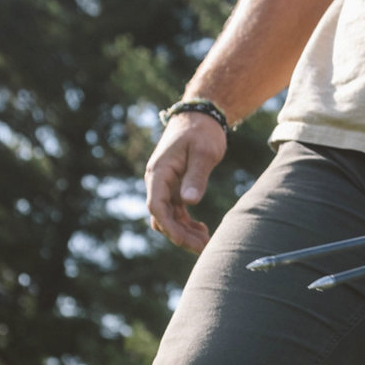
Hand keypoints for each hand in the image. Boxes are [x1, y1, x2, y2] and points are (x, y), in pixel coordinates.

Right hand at [144, 113, 228, 252]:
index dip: (169, 227)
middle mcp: (158, 182)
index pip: (157, 206)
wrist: (201, 117)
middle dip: (180, 235)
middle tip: (205, 247)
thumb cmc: (202, 132)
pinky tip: (203, 230)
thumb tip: (188, 202)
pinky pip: (177, 213)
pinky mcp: (175, 189)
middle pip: (162, 217)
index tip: (185, 241)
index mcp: (159, 173)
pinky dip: (188, 225)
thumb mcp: (203, 153)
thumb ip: (196, 177)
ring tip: (207, 241)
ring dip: (185, 233)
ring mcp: (166, 187)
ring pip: (170, 218)